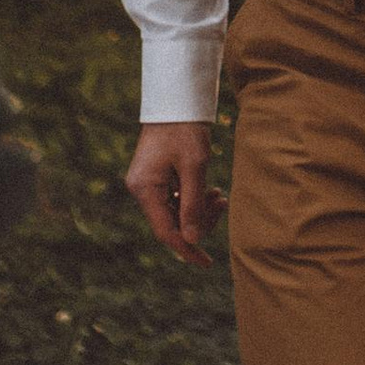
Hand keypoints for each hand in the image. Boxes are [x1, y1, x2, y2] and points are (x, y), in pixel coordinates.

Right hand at [124, 120, 223, 266]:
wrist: (176, 100)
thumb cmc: (185, 129)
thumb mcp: (194, 166)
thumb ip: (193, 204)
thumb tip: (191, 240)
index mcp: (145, 189)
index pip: (166, 231)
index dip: (187, 249)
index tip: (206, 263)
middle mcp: (140, 189)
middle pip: (171, 223)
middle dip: (199, 221)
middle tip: (223, 204)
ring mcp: (146, 183)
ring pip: (175, 212)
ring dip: (199, 209)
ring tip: (220, 196)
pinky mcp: (155, 177)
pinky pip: (174, 199)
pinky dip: (193, 199)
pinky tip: (210, 192)